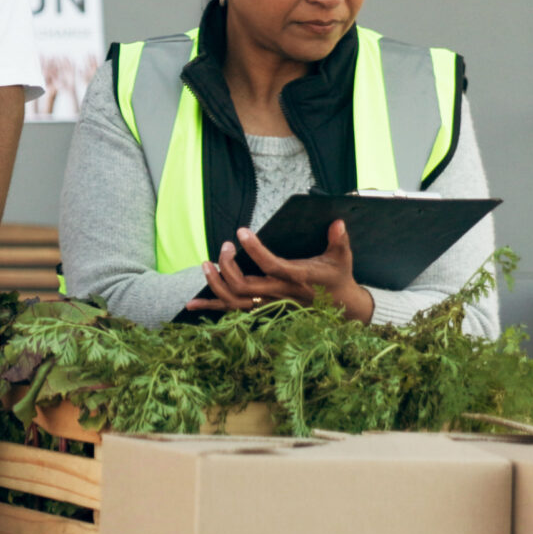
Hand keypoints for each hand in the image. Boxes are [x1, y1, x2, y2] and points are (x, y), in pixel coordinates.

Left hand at [188, 222, 372, 320]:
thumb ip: (339, 240)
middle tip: (225, 246)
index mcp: (296, 278)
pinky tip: (190, 304)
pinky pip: (232, 311)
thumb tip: (338, 222)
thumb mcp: (341, 257)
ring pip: (234, 301)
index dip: (254, 249)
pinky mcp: (262, 310)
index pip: (271, 265)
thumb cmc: (337, 276)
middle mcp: (280, 294)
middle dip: (228, 265)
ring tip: (205, 264)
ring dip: (215, 284)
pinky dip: (210, 306)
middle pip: (244, 285)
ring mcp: (269, 305)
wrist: (341, 307)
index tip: (241, 231)